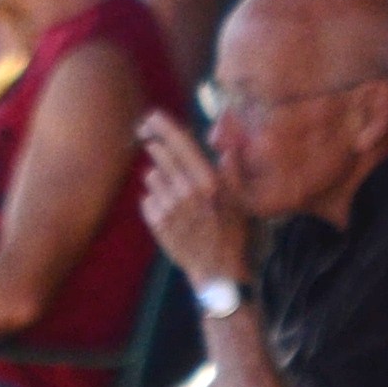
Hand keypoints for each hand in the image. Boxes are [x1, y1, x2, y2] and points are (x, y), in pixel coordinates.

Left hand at [135, 113, 252, 290]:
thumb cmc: (231, 232)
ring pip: (151, 177)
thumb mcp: (240, 199)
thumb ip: (232, 169)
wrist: (216, 270)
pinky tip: (170, 211)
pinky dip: (155, 200)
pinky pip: (147, 199)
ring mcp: (168, 207)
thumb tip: (227, 145)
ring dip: (159, 178)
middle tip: (154, 145)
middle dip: (156, 147)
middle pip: (160, 155)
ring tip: (176, 193)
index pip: (181, 144)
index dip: (164, 127)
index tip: (151, 117)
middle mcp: (185, 191)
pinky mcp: (155, 222)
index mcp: (207, 181)